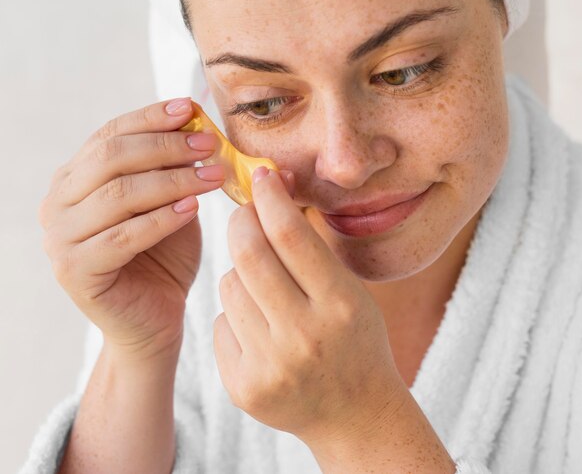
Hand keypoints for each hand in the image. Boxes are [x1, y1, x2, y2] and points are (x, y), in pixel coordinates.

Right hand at [39, 97, 224, 359]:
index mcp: (75, 178)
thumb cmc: (165, 255)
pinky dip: (163, 217)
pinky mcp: (75, 271)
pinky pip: (124, 236)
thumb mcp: (170, 200)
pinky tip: (194, 208)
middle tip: (210, 143)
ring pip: (119, 194)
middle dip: (166, 146)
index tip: (190, 108)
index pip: (110, 133)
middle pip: (111, 157)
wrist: (154, 318)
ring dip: (173, 179)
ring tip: (214, 175)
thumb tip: (195, 119)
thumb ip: (172, 166)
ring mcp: (60, 238)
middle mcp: (58, 203)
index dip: (150, 117)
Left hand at [214, 166, 405, 445]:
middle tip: (246, 212)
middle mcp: (304, 336)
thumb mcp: (350, 290)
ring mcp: (270, 366)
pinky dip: (234, 312)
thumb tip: (273, 190)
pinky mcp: (242, 387)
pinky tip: (259, 326)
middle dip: (242, 221)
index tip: (261, 174)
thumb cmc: (355, 339)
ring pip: (229, 285)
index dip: (270, 197)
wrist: (353, 413)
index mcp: (340, 305)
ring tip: (265, 286)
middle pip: (249, 254)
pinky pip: (220, 322)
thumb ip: (311, 246)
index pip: (290, 235)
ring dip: (239, 271)